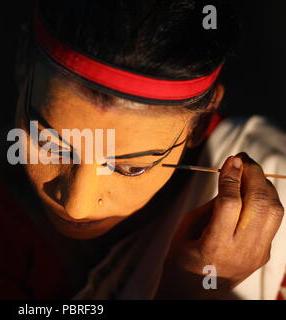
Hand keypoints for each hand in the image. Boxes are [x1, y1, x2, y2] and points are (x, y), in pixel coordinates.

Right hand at [156, 152, 283, 298]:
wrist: (193, 293)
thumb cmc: (181, 259)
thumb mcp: (185, 230)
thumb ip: (210, 207)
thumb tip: (230, 183)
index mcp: (214, 245)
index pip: (230, 203)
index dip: (232, 177)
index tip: (232, 159)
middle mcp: (242, 250)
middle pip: (259, 204)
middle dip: (254, 175)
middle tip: (243, 160)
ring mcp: (257, 254)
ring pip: (274, 211)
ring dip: (264, 186)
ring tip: (250, 171)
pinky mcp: (264, 254)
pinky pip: (272, 220)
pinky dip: (265, 200)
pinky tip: (253, 191)